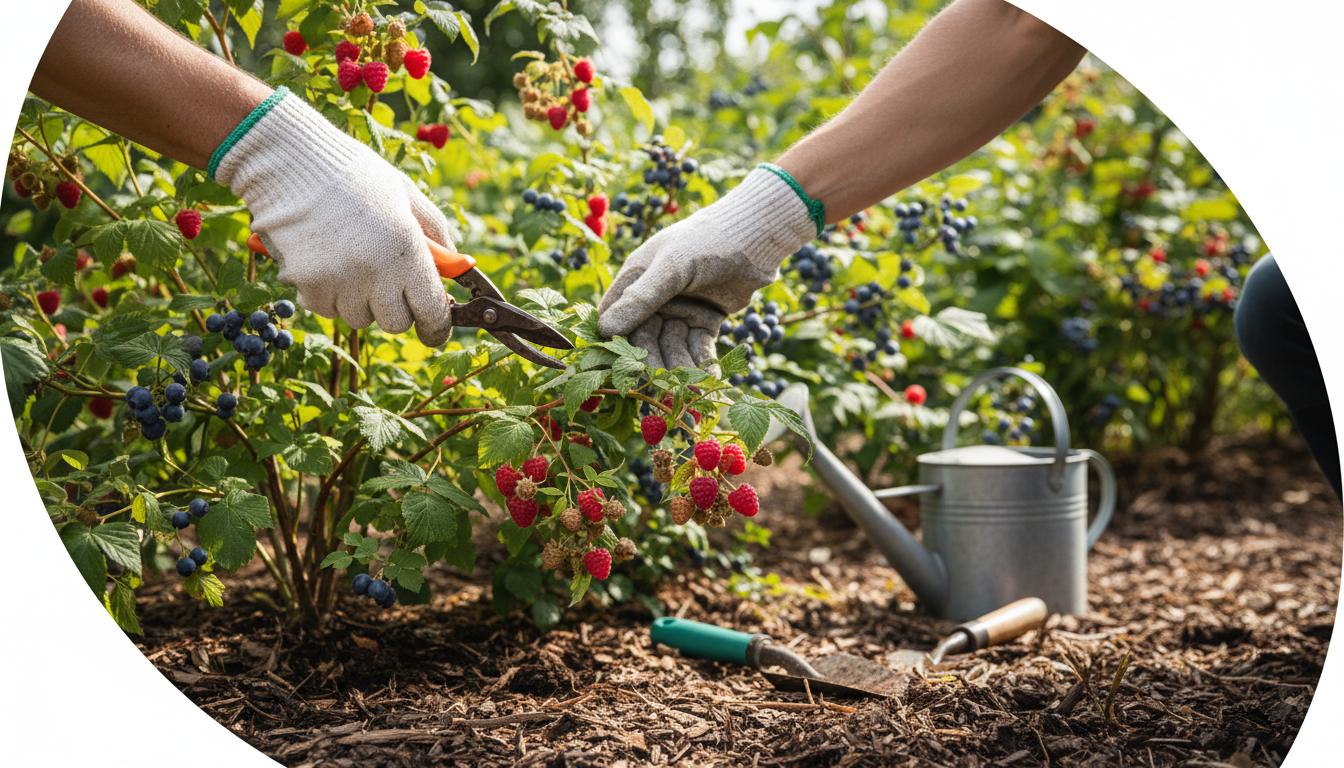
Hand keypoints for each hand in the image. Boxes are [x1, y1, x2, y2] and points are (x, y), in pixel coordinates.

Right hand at [214, 89, 455, 345]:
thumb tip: (456, 270)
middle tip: (388, 283)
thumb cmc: (355, 175)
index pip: (431, 312)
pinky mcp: (306, 285)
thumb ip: (437, 234)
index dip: (437, 327)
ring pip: (359, 318)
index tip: (436, 330)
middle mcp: (376, 271)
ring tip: (350, 260)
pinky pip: (327, 309)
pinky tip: (326, 261)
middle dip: (396, 309)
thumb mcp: (406, 195)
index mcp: (407, 248)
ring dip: (360, 301)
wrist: (290, 160)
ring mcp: (339, 281)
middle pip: (396, 323)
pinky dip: (329, 294)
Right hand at [597, 168, 814, 368]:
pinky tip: (710, 380)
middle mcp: (655, 297)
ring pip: (673, 347)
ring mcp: (681, 309)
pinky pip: (699, 347)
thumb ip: (641, 298)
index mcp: (636, 279)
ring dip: (681, 367)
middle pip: (646, 339)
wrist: (758, 237)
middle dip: (655, 362)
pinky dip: (704, 363)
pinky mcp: (706, 320)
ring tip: (691, 387)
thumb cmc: (709, 240)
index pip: (614, 317)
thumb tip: (604, 330)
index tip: (619, 370)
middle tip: (663, 387)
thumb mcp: (672, 266)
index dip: (615, 343)